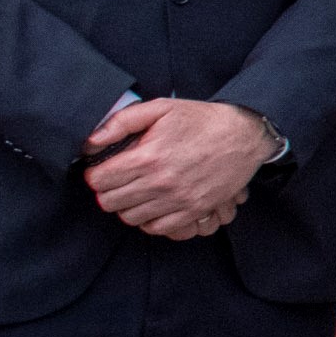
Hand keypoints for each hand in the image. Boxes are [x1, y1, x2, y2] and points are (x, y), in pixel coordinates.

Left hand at [83, 99, 269, 240]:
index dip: (95, 174)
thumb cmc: (201, 120)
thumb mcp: (161, 108)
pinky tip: (153, 204)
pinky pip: (157, 228)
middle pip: (110, 202)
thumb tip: (90, 142)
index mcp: (148, 157)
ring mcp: (178, 200)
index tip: (102, 169)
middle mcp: (161, 182)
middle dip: (108, 190)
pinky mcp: (194, 210)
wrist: (245, 134)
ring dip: (127, 206)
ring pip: (130, 217)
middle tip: (118, 180)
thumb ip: (121, 122)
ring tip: (136, 191)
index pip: (99, 180)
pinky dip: (149, 219)